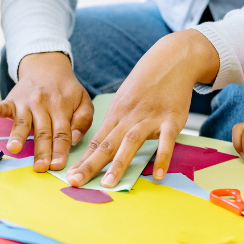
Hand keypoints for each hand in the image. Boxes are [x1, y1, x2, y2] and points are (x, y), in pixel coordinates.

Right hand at [0, 52, 93, 171]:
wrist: (47, 65)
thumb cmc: (66, 89)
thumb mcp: (83, 101)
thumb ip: (83, 120)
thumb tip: (74, 139)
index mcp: (62, 108)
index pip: (62, 133)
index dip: (60, 150)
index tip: (57, 166)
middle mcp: (44, 105)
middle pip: (43, 133)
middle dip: (41, 151)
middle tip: (40, 167)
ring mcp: (27, 103)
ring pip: (22, 123)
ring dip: (18, 135)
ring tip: (13, 148)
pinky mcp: (13, 99)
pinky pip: (3, 105)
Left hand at [66, 30, 218, 187]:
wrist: (173, 59)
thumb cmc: (147, 83)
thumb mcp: (125, 100)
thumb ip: (115, 123)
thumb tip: (101, 146)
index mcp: (116, 114)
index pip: (96, 141)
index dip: (82, 160)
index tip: (70, 176)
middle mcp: (129, 117)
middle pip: (106, 144)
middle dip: (90, 165)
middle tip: (75, 181)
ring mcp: (150, 118)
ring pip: (131, 143)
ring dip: (119, 164)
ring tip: (109, 183)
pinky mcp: (172, 119)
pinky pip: (166, 141)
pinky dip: (163, 157)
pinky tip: (159, 175)